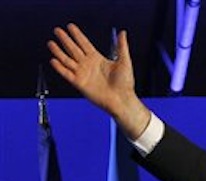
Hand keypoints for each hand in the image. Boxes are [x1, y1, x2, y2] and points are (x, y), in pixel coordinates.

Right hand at [48, 23, 150, 138]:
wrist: (121, 99)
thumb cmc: (125, 83)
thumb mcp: (124, 61)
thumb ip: (122, 46)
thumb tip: (123, 32)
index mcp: (98, 59)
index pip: (84, 44)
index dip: (77, 35)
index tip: (70, 26)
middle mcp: (88, 65)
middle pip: (73, 49)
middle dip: (65, 39)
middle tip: (57, 30)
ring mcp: (83, 74)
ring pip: (67, 60)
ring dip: (59, 51)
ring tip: (51, 43)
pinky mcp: (79, 83)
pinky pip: (67, 74)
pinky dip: (60, 67)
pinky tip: (53, 60)